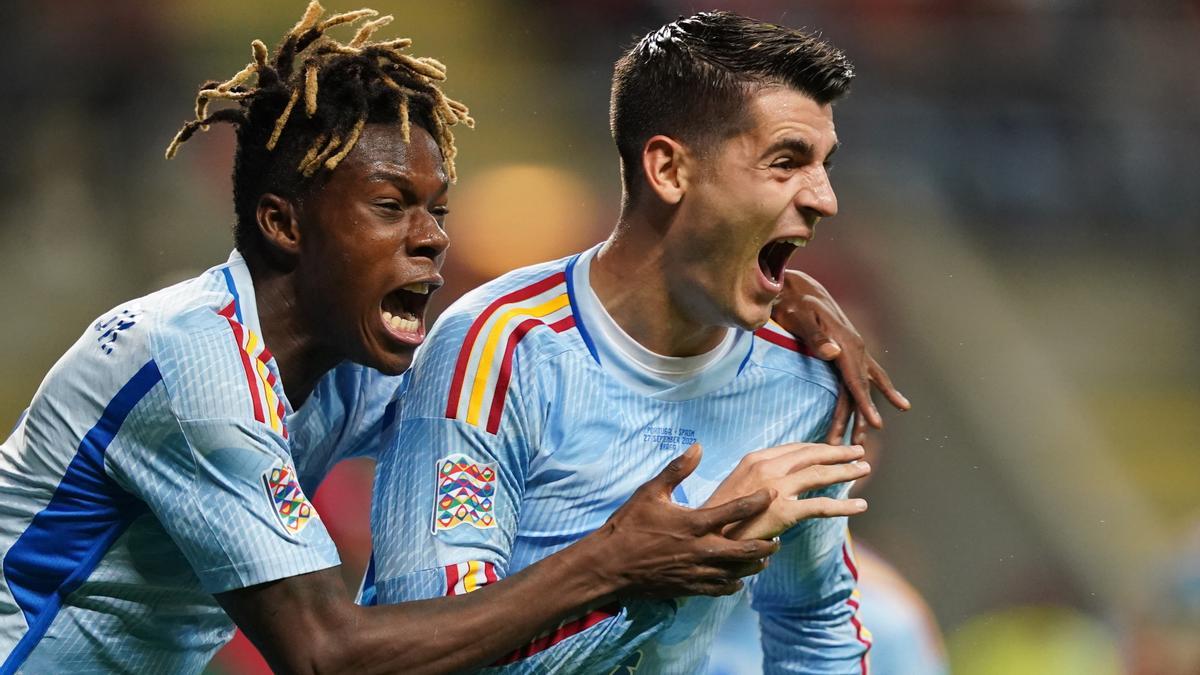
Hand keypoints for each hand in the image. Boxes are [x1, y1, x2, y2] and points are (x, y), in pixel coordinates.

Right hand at [586, 444, 780, 598]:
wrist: (609, 564)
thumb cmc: (629, 524)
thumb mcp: (651, 491)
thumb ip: (677, 469)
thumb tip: (698, 447)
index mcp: (694, 523)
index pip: (736, 510)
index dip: (758, 501)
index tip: (772, 494)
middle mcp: (701, 549)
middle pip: (746, 549)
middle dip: (767, 543)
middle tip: (778, 537)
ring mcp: (697, 572)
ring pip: (738, 572)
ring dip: (755, 564)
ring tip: (765, 557)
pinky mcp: (690, 587)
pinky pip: (721, 589)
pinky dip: (734, 583)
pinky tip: (739, 578)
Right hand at [704, 442, 868, 540]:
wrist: (708, 537)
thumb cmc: (720, 515)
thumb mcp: (736, 484)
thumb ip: (758, 475)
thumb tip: (780, 477)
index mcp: (755, 459)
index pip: (795, 448)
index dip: (819, 447)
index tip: (834, 448)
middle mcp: (767, 468)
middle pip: (812, 455)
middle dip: (839, 453)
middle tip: (858, 451)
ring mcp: (776, 489)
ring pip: (820, 475)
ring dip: (846, 471)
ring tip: (864, 469)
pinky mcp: (784, 512)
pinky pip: (821, 506)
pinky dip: (844, 505)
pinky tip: (860, 506)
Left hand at [773, 269, 911, 443]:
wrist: (799, 291)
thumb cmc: (796, 304)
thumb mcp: (800, 316)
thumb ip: (815, 336)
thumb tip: (832, 352)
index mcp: (845, 343)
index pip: (855, 380)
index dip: (864, 404)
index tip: (874, 424)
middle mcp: (855, 349)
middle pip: (859, 390)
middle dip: (859, 419)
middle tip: (856, 445)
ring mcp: (855, 351)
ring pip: (863, 387)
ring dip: (862, 413)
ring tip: (861, 439)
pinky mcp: (849, 352)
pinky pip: (867, 376)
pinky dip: (882, 390)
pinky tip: (898, 403)